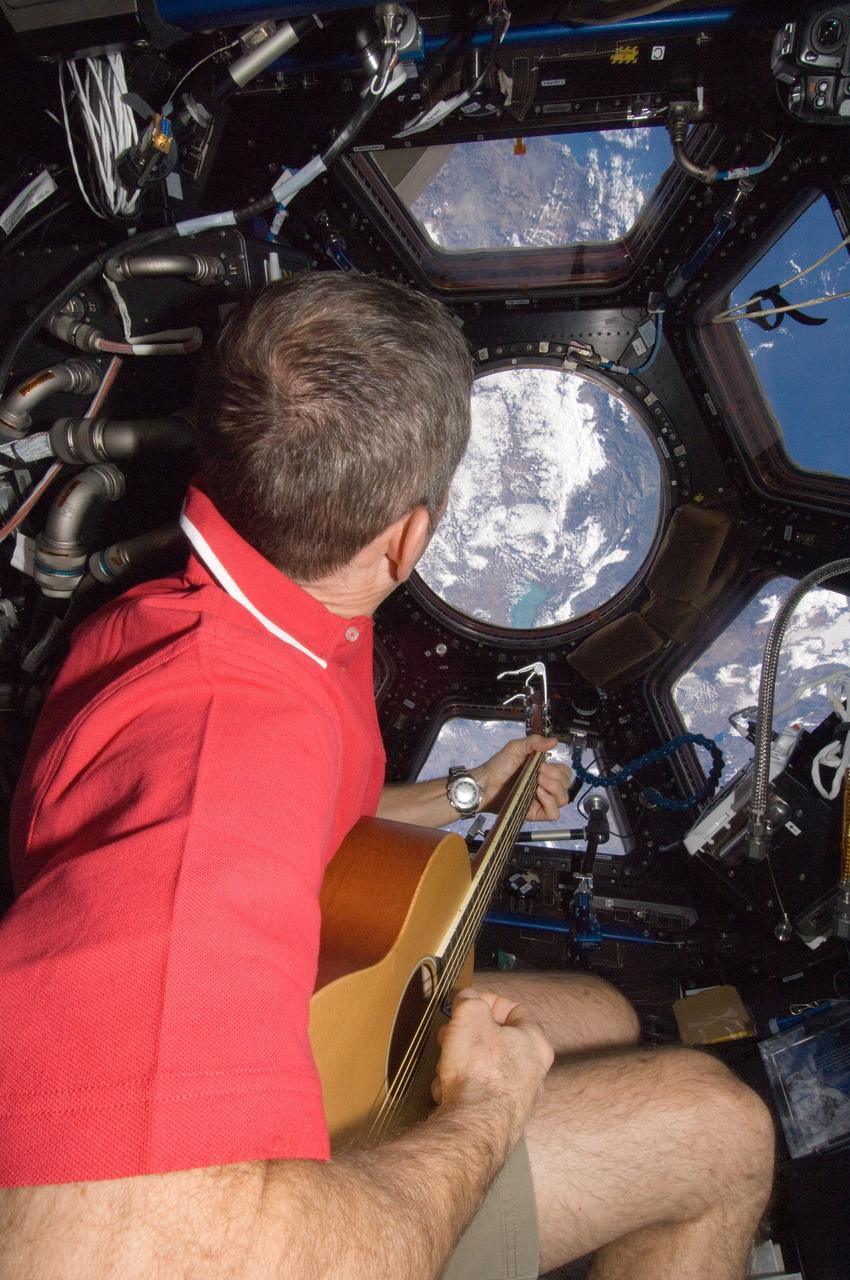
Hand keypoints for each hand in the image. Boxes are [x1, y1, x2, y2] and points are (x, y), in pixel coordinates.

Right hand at [432, 989, 553, 1141]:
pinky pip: (478, 1095)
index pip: (516, 1010)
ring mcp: (519, 1102)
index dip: (488, 1001)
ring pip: (484, 1069)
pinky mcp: (500, 1123)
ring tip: (444, 1067)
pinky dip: (461, 1089)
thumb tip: (468, 998)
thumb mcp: (469, 1017)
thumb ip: (470, 1000)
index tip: (466, 1004)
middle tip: (448, 1034)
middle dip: (468, 1035)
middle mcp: (535, 1074)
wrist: (474, 1128)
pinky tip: (447, 1093)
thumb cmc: (478, 1065)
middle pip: (497, 1041)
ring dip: (461, 1063)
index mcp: (536, 1044)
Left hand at [474, 735, 569, 820]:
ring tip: (538, 782)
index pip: (565, 773)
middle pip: (566, 785)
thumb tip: (554, 741)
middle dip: (556, 777)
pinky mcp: (535, 813)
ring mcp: (541, 801)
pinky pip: (553, 813)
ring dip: (555, 788)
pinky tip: (539, 793)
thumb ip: (534, 742)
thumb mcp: (516, 748)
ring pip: (563, 799)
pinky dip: (550, 803)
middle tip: (539, 773)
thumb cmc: (499, 766)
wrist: (485, 784)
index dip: (559, 770)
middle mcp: (545, 787)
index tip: (543, 765)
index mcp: (544, 773)